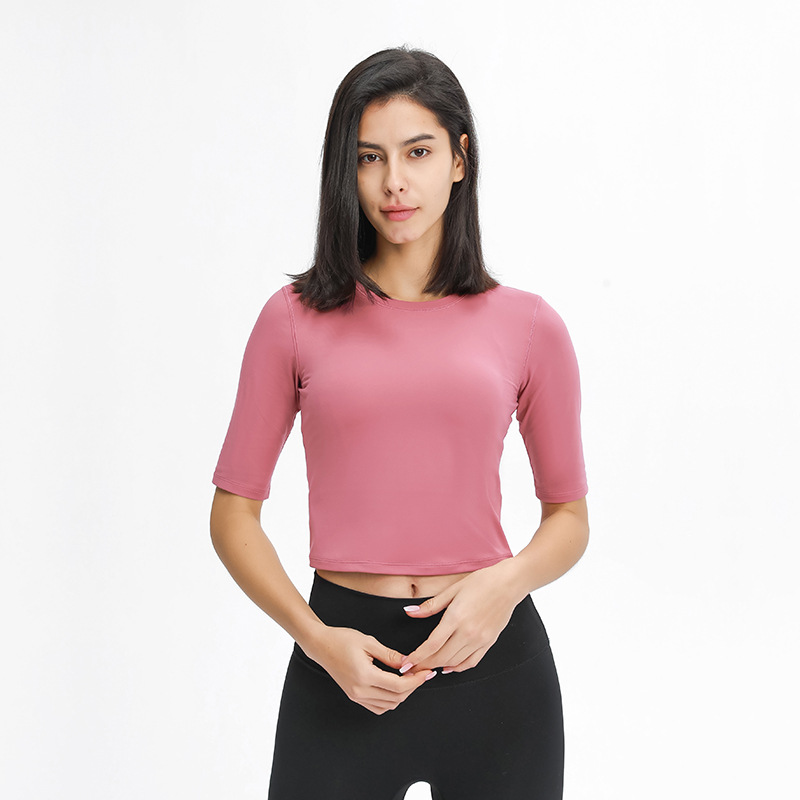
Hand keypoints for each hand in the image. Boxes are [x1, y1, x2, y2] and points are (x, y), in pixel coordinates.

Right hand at [301, 625, 435, 714]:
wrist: (321, 645)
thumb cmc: (342, 639)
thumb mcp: (369, 642)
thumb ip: (389, 655)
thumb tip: (408, 663)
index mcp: (365, 676)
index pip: (398, 686)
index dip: (416, 681)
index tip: (426, 673)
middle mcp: (360, 691)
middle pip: (396, 698)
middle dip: (412, 688)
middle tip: (421, 674)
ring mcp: (356, 696)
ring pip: (388, 705)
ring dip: (402, 695)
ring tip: (410, 678)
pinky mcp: (354, 696)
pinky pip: (378, 706)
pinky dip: (390, 700)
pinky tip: (395, 686)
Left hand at [400, 560, 522, 674]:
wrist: (509, 583)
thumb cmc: (481, 582)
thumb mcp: (453, 590)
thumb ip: (431, 605)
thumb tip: (410, 612)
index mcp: (456, 618)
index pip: (432, 645)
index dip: (417, 657)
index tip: (406, 664)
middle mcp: (468, 632)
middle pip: (441, 657)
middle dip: (424, 664)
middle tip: (413, 666)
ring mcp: (480, 640)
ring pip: (455, 662)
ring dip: (439, 666)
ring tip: (427, 664)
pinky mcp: (489, 642)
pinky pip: (471, 662)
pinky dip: (458, 667)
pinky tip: (449, 666)